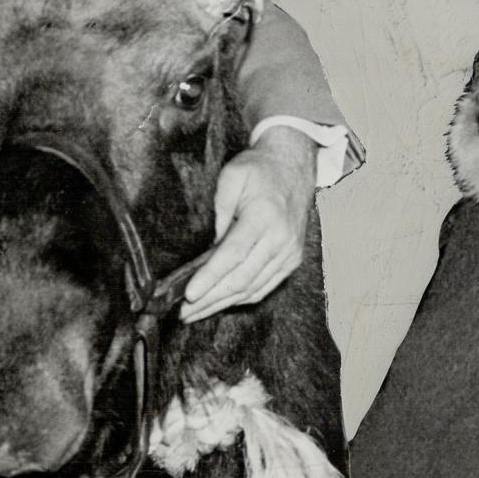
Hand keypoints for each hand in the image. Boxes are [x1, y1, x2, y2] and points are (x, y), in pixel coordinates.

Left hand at [180, 126, 316, 322]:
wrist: (294, 165)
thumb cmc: (259, 169)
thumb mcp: (232, 176)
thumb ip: (219, 211)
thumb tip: (209, 248)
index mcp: (265, 217)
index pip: (233, 255)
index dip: (210, 277)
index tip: (189, 294)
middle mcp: (281, 239)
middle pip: (241, 279)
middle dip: (210, 299)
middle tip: (184, 313)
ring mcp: (289, 252)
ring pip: (253, 288)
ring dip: (223, 304)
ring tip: (197, 313)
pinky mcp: (292, 259)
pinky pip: (265, 286)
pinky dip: (242, 298)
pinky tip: (221, 302)